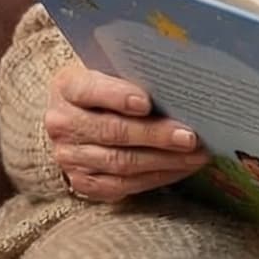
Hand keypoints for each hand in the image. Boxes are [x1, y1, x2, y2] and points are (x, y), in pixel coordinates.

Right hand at [44, 64, 211, 201]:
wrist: (75, 122)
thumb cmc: (105, 91)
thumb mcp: (109, 73)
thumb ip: (134, 78)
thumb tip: (181, 90)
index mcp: (67, 87)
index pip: (90, 90)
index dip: (117, 97)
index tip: (147, 103)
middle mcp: (62, 124)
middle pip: (112, 132)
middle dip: (155, 135)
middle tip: (189, 137)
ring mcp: (70, 157)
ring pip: (121, 163)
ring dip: (164, 161)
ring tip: (196, 155)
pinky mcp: (83, 182)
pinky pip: (123, 185)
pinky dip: (157, 177)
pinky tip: (182, 168)